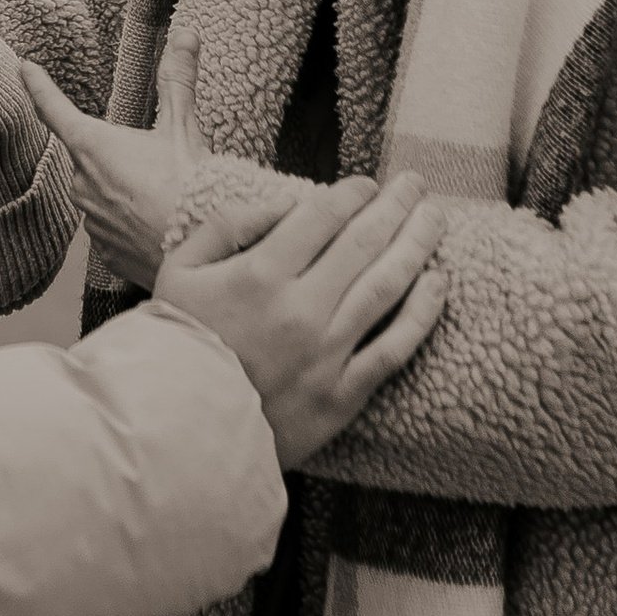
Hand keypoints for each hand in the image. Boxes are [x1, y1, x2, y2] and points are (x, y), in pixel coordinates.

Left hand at [15, 58, 198, 289]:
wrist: (201, 255)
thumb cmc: (188, 188)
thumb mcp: (183, 129)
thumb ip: (178, 80)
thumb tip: (186, 34)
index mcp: (93, 146)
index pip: (54, 109)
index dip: (38, 86)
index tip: (25, 69)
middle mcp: (81, 183)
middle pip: (88, 156)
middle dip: (113, 154)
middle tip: (152, 160)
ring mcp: (90, 222)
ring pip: (99, 193)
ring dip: (121, 190)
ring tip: (161, 195)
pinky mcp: (104, 253)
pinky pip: (110, 228)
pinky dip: (129, 222)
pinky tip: (156, 223)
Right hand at [155, 176, 446, 467]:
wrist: (178, 432)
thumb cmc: (178, 343)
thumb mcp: (180, 268)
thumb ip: (229, 224)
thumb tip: (288, 204)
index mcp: (260, 275)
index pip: (322, 216)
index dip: (352, 192)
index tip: (367, 184)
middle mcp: (300, 309)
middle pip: (363, 243)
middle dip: (395, 206)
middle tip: (415, 183)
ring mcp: (326, 354)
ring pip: (385, 288)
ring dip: (416, 246)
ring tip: (434, 218)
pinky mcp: (342, 396)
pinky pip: (393, 349)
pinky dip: (421, 314)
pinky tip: (438, 284)